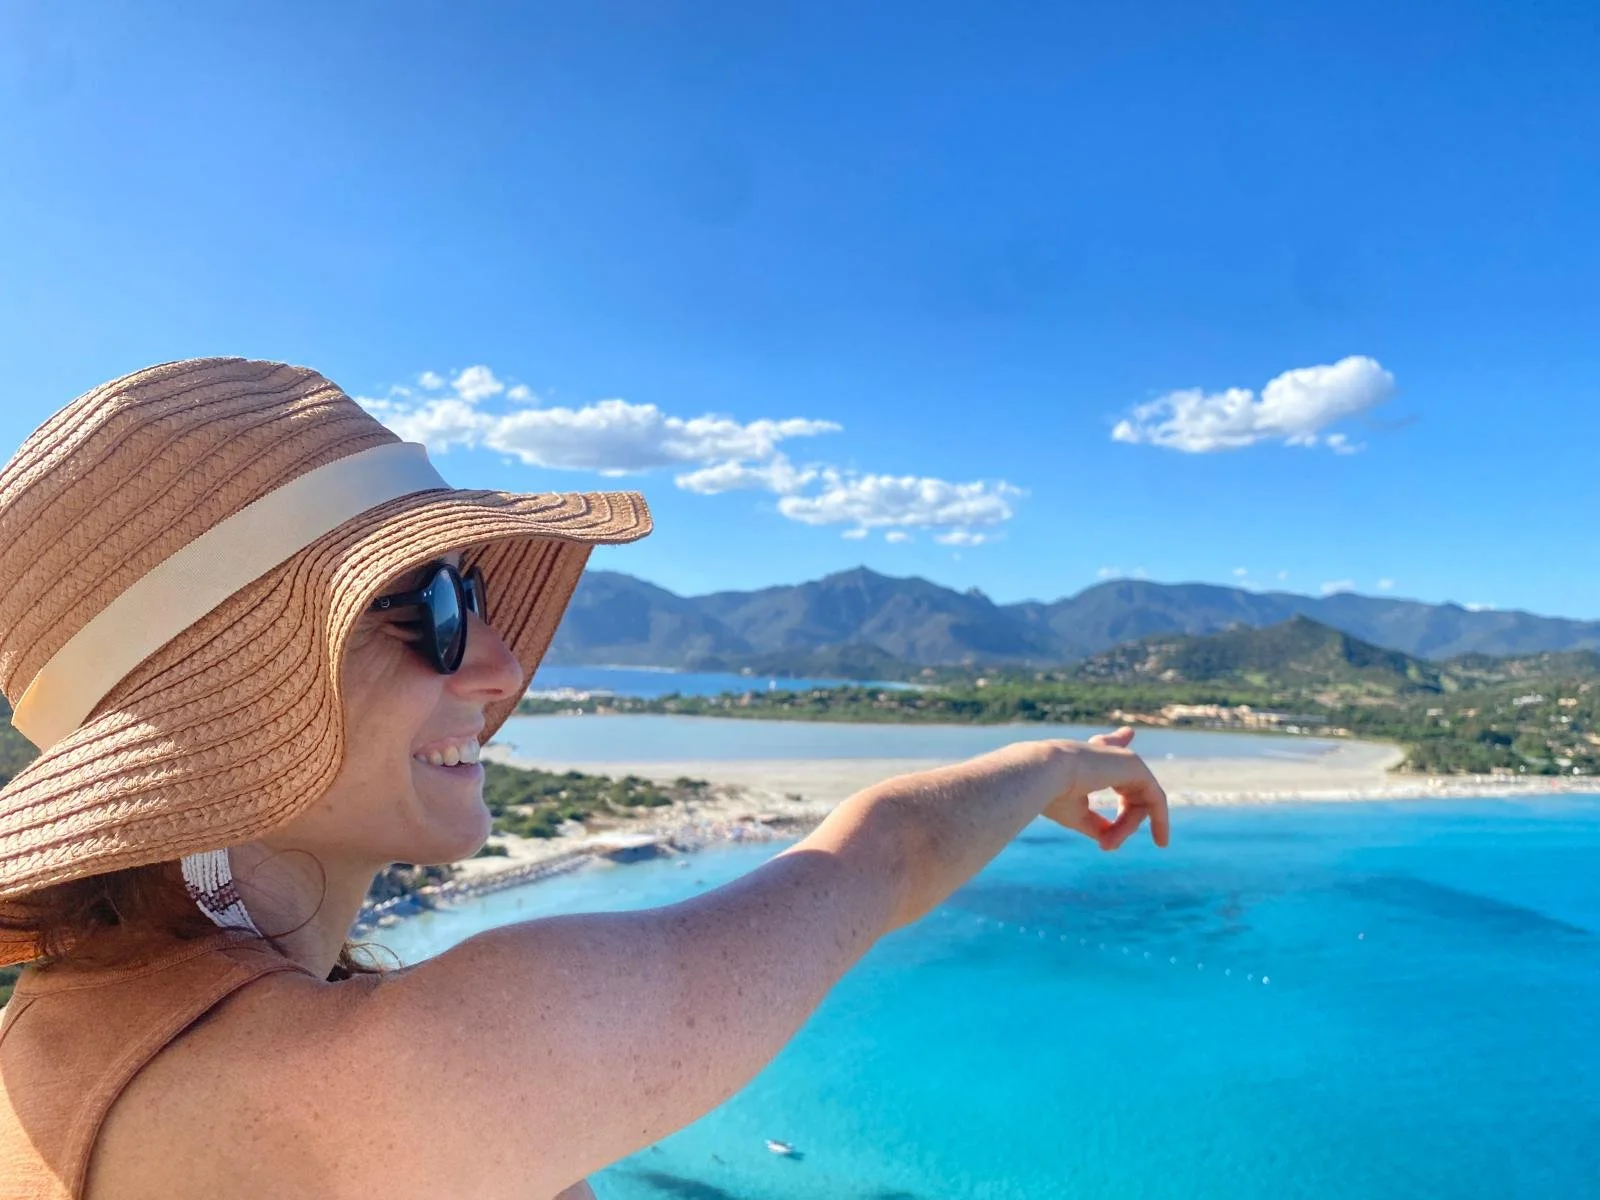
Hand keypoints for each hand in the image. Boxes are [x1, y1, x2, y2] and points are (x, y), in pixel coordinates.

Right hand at [1042, 727, 1170, 850]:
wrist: (1044, 774)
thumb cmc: (1051, 793)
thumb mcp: (1076, 813)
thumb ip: (1096, 824)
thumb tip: (1110, 840)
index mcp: (1090, 759)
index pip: (1107, 746)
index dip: (1117, 740)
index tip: (1127, 733)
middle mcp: (1108, 754)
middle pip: (1129, 795)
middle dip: (1122, 825)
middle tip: (1106, 846)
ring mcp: (1124, 759)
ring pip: (1140, 802)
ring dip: (1126, 828)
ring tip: (1108, 844)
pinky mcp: (1136, 766)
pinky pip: (1156, 800)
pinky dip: (1159, 821)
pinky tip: (1160, 840)